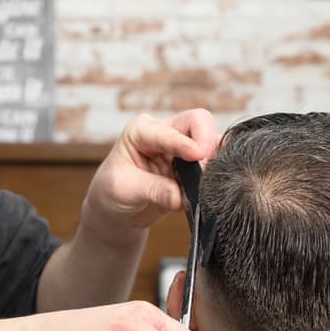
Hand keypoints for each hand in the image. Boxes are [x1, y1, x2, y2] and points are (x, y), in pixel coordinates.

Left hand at [84, 109, 218, 229]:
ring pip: (211, 142)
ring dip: (214, 160)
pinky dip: (216, 173)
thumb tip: (181, 198)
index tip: (199, 156)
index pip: (168, 131)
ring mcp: (182, 147)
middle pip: (198, 122)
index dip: (185, 143)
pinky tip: (210, 188)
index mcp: (141, 130)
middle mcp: (165, 132)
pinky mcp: (194, 165)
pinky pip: (214, 163)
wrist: (117, 208)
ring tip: (208, 182)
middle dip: (207, 141)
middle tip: (209, 166)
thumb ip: (154, 190)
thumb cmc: (112, 191)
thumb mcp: (124, 190)